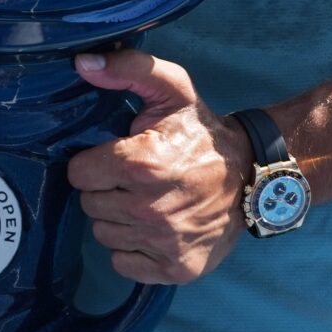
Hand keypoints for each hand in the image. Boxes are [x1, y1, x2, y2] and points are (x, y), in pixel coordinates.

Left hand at [65, 48, 255, 284]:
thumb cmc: (202, 133)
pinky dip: (133, 248)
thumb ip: (127, 68)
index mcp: (141, 163)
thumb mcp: (172, 87)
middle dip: (105, 190)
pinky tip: (152, 228)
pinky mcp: (175, 269)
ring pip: (104, 235)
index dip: (93, 163)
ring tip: (144, 202)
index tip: (115, 157)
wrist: (252, 175)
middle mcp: (149, 208)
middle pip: (90, 205)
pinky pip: (124, 263)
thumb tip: (82, 62)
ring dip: (118, 219)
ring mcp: (163, 242)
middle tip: (132, 180)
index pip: (79, 174)